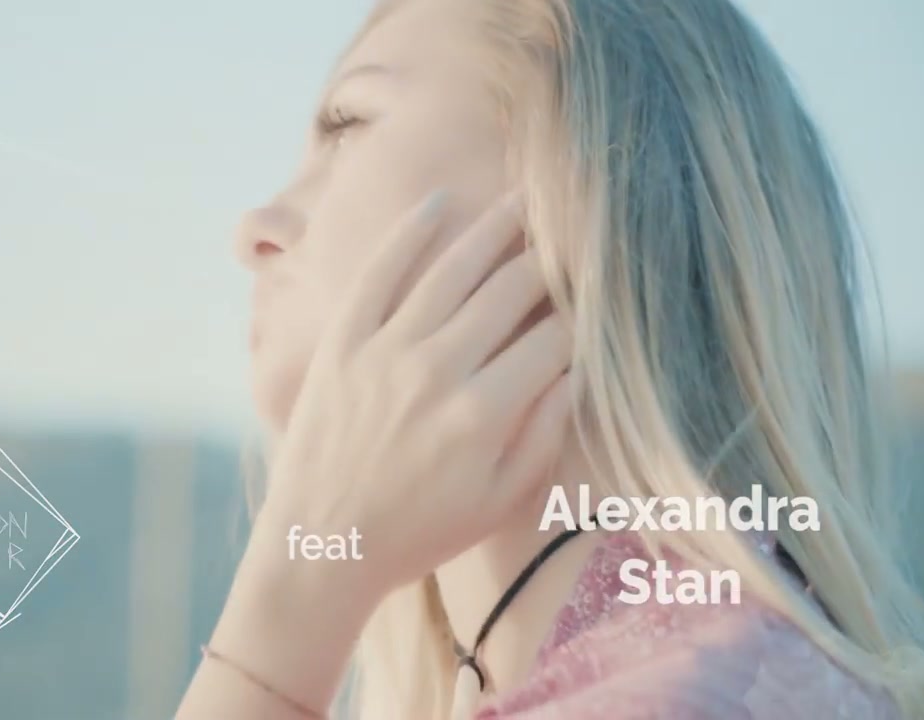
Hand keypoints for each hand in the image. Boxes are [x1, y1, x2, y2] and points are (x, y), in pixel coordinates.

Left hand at [257, 188, 576, 603]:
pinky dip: (409, 234)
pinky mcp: (343, 342)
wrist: (322, 546)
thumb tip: (579, 371)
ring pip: (452, 269)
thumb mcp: (499, 502)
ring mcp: (386, 349)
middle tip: (572, 229)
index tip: (600, 292)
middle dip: (549, 257)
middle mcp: (439, 368)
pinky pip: (380, 273)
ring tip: (520, 198)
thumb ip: (545, 434)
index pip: (556, 339)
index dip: (585, 312)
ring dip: (493, 228)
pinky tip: (437, 204)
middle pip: (511, 290)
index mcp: (485, 412)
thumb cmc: (418, 532)